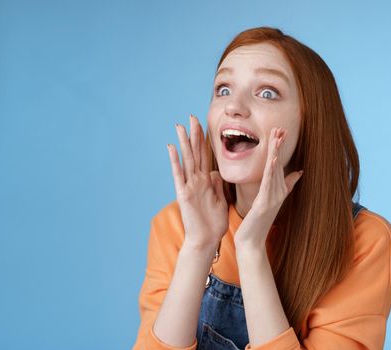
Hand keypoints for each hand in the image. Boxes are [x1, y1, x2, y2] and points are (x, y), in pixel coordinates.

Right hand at [167, 114, 228, 250]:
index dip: (204, 141)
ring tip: (179, 126)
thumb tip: (215, 172)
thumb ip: (217, 186)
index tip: (204, 125)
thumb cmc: (213, 223)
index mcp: (206, 182)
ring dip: (183, 143)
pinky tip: (171, 148)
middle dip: (194, 135)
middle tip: (192, 117)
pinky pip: (178, 175)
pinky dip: (175, 161)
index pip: (205, 156)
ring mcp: (188, 186)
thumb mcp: (220, 201)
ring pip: (186, 160)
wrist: (206, 240)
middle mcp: (196, 181)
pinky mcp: (183, 194)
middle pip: (195, 153)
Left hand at [234, 127, 303, 248]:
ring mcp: (273, 198)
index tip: (281, 132)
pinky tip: (272, 159)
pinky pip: (268, 184)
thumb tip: (298, 172)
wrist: (252, 242)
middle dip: (279, 146)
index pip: (279, 165)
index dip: (280, 148)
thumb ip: (286, 186)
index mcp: (277, 189)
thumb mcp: (272, 200)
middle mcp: (278, 192)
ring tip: (277, 137)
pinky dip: (270, 170)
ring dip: (275, 153)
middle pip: (278, 164)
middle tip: (280, 128)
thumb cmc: (258, 222)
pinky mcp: (264, 203)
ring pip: (274, 171)